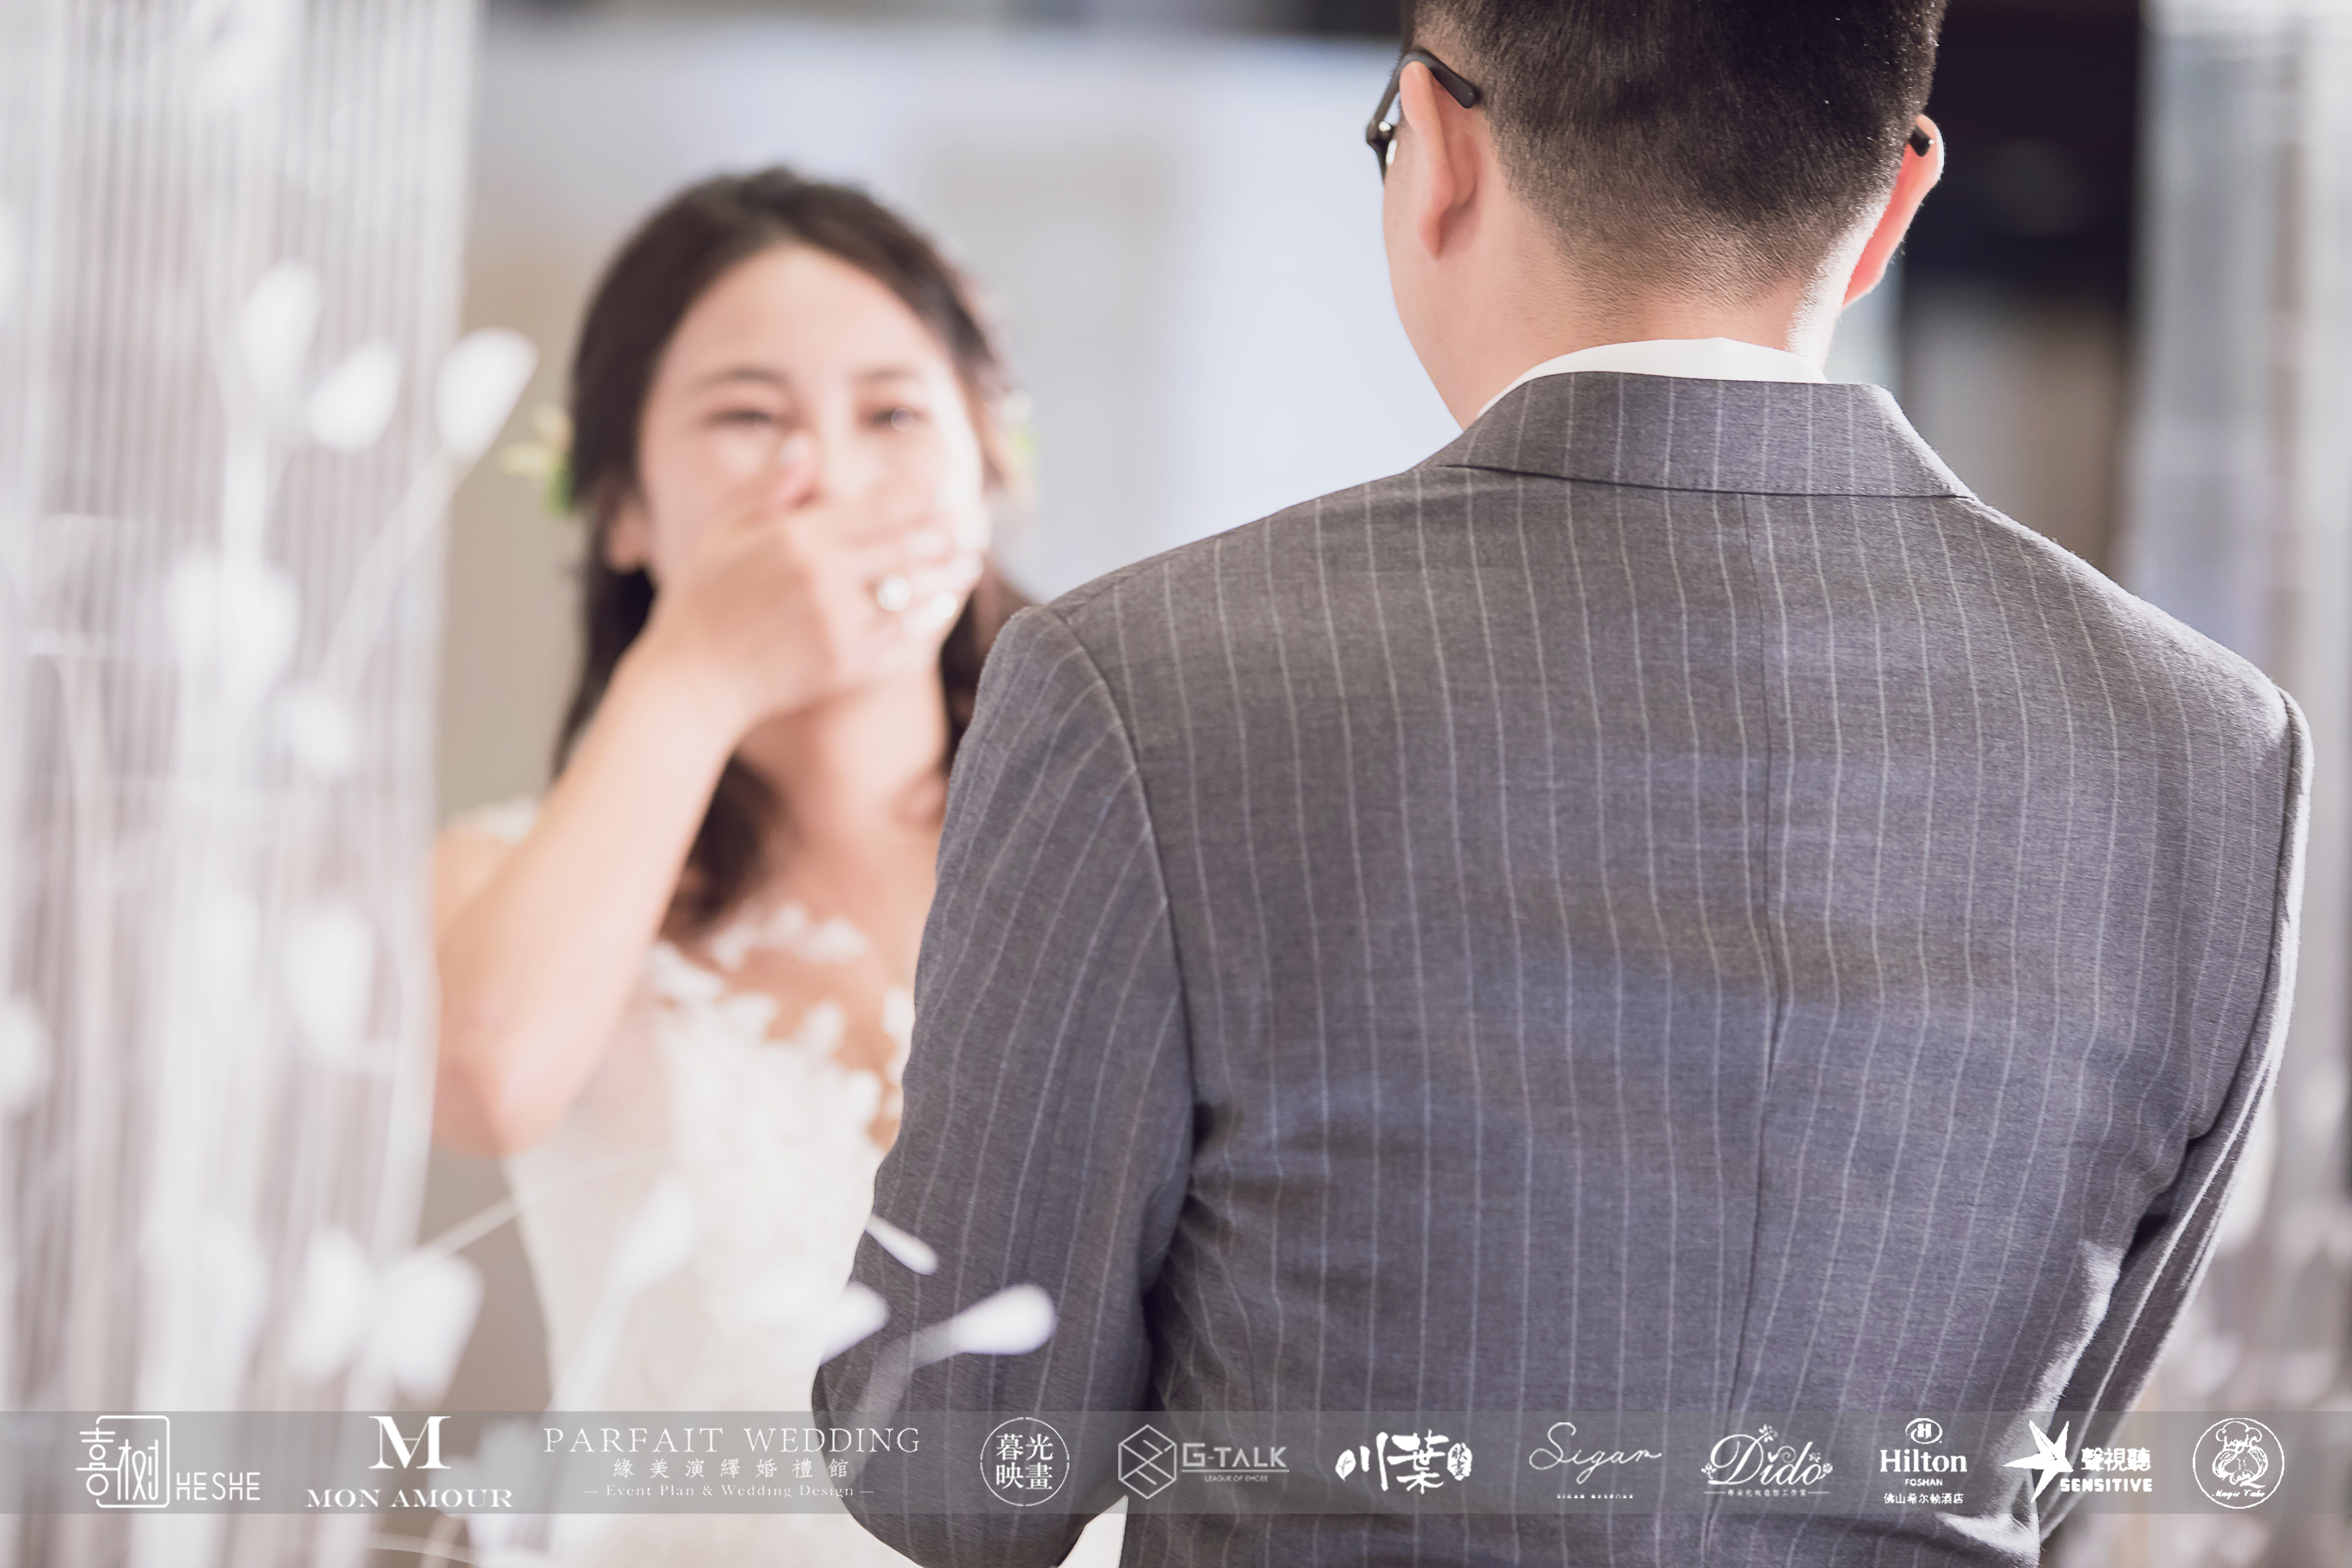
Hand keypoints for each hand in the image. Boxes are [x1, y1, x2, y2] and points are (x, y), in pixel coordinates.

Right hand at [634, 435, 984, 735]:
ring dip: (948, 578)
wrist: (694, 678)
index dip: (924, 501)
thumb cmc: (705, 598)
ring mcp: (842, 627)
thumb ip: (772, 486)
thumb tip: (805, 442)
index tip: (948, 494)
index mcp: (801, 540)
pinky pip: (903, 639)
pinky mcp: (849, 667)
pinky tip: (940, 607)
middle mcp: (828, 582)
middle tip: (974, 529)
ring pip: (915, 595)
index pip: (884, 510)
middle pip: (910, 550)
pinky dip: (927, 621)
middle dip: (948, 537)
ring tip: (970, 564)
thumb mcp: (727, 530)